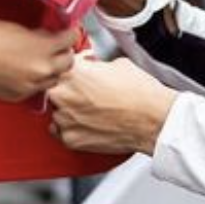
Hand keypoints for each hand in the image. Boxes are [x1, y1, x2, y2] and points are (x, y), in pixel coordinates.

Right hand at [0, 18, 75, 101]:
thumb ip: (40, 37)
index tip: (68, 32)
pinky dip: (34, 81)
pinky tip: (22, 71)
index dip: (70, 34)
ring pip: (53, 80)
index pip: (72, 40)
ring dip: (50, 70)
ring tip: (38, 61)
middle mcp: (41, 70)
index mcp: (43, 49)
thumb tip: (51, 38)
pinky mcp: (17, 97)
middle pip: (68, 63)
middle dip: (63, 54)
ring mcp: (30, 86)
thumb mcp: (20, 29)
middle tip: (56, 47)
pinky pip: (36, 90)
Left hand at [48, 57, 174, 155]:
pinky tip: (89, 123)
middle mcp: (63, 95)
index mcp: (72, 71)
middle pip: (50, 88)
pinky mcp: (70, 139)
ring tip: (90, 109)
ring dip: (68, 109)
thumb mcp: (116, 64)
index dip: (66, 67)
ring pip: (55, 111)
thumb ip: (93, 64)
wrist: (153, 120)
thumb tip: (88, 64)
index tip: (72, 69)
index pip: (56, 64)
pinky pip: (60, 131)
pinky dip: (71, 127)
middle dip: (64, 88)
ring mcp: (65, 119)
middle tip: (83, 90)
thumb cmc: (140, 93)